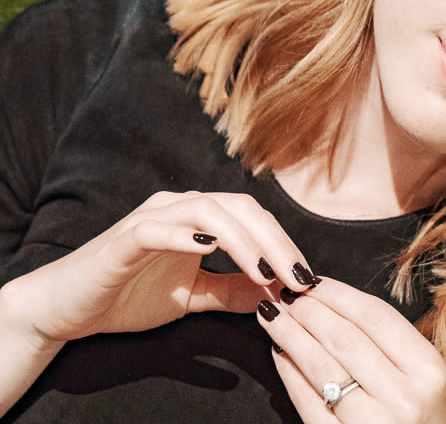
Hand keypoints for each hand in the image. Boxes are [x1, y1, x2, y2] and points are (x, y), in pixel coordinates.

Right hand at [3, 190, 318, 342]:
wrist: (66, 309)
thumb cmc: (127, 296)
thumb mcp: (193, 297)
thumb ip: (231, 291)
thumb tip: (276, 293)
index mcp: (200, 218)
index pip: (255, 219)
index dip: (285, 245)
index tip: (307, 279)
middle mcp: (180, 208)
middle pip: (242, 209)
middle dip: (276, 242)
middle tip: (298, 278)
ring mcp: (152, 218)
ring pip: (209, 211)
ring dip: (244, 241)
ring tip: (266, 272)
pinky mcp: (124, 238)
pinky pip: (157, 228)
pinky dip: (184, 235)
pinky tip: (208, 247)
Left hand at [257, 278, 445, 422]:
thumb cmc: (414, 420)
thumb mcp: (420, 378)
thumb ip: (386, 344)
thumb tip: (329, 301)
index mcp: (429, 370)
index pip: (376, 317)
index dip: (339, 294)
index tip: (313, 281)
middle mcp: (405, 396)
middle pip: (346, 338)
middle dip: (310, 310)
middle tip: (286, 293)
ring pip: (322, 366)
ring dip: (291, 335)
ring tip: (272, 316)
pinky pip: (308, 402)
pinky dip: (290, 374)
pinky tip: (280, 354)